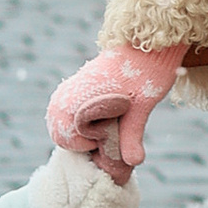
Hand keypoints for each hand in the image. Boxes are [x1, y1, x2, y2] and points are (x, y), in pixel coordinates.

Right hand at [49, 42, 183, 184]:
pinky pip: (70, 119)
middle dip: (88, 138)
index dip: (95, 140)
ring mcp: (65, 94)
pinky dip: (85, 123)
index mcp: (71, 101)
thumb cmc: (145, 73)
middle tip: (114, 119)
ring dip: (87, 131)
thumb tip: (134, 162)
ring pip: (67, 130)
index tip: (116, 120)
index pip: (71, 142)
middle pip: (64, 138)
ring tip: (112, 113)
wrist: (145, 45)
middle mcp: (62, 98)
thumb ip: (131, 136)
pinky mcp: (72, 92)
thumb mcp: (142, 107)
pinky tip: (107, 109)